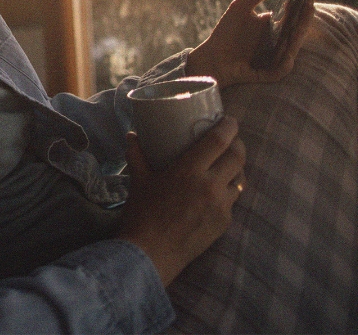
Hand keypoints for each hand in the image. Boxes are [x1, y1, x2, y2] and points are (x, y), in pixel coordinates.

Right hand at [117, 117, 245, 285]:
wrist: (152, 253)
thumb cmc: (142, 213)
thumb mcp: (139, 180)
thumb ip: (137, 155)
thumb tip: (132, 136)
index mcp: (189, 171)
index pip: (219, 141)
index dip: (229, 127)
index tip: (229, 119)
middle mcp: (210, 186)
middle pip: (238, 157)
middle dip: (238, 143)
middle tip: (231, 138)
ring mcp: (221, 206)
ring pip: (241, 178)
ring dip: (237, 167)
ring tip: (228, 163)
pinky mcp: (225, 222)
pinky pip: (233, 199)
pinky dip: (229, 189)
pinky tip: (218, 189)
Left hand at [183, 0, 315, 87]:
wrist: (213, 60)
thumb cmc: (226, 34)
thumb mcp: (239, 8)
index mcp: (276, 25)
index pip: (293, 11)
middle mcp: (282, 40)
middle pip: (297, 26)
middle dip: (305, 13)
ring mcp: (280, 57)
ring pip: (293, 44)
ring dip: (300, 31)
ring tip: (305, 15)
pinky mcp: (274, 73)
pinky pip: (283, 64)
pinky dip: (286, 54)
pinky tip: (287, 42)